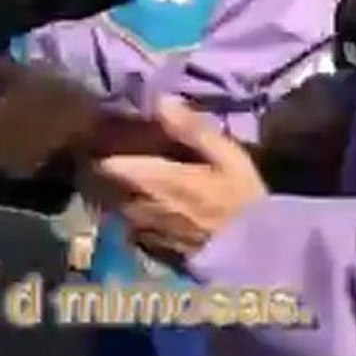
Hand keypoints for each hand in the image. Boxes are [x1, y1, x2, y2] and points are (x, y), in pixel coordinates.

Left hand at [84, 97, 266, 259]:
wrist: (252, 254)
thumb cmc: (241, 201)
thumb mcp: (228, 157)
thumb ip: (192, 130)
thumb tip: (161, 101)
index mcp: (152, 180)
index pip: (105, 162)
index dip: (105, 147)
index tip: (115, 135)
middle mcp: (136, 207)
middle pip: (102, 184)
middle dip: (109, 167)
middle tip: (125, 154)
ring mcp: (139, 231)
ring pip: (112, 205)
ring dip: (118, 190)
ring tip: (136, 179)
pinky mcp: (147, 249)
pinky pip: (126, 224)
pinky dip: (130, 211)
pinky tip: (150, 206)